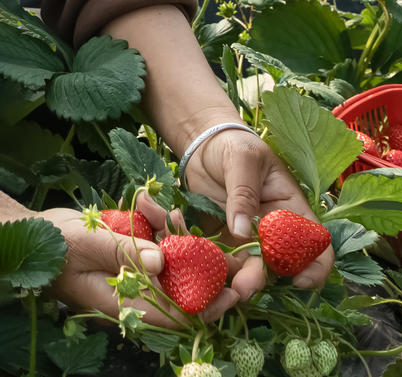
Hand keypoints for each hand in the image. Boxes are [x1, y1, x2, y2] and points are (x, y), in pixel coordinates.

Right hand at [43, 193, 238, 327]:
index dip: (206, 306)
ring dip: (176, 234)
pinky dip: (160, 225)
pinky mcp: (137, 255)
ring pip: (175, 260)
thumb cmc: (56, 244)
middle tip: (207, 235)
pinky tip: (149, 204)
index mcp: (126, 302)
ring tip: (162, 208)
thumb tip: (162, 263)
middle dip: (202, 263)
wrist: (36, 233)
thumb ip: (124, 252)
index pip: (174, 314)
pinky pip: (160, 244)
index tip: (233, 292)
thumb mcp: (88, 245)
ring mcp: (138, 272)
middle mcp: (138, 291)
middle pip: (183, 286)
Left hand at [184, 129, 334, 299]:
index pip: (316, 243)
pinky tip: (192, 269)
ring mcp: (247, 241)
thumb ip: (243, 193)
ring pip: (246, 272)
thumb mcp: (242, 159)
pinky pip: (219, 265)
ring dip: (233, 284)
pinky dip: (209, 273)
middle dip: (261, 281)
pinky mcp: (221, 244)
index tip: (300, 280)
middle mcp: (273, 232)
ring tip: (215, 291)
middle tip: (242, 289)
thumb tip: (242, 231)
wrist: (204, 146)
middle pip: (278, 266)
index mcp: (291, 209)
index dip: (316, 265)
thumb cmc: (234, 145)